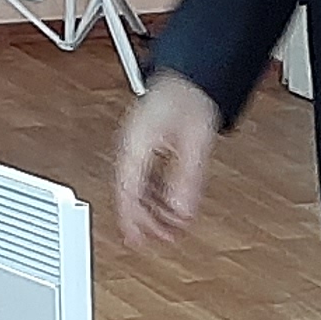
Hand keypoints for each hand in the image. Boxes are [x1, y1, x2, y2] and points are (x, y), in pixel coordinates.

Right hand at [112, 72, 218, 248]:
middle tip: (159, 239)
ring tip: (166, 228)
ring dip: (150, 209)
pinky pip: (143, 176)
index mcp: (134, 147)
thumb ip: (187, 179)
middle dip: (144, 220)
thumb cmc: (187, 101)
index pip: (126, 194)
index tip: (138, 242)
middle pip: (128, 194)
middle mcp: (129, 148)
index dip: (131, 221)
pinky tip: (166, 205)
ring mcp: (134, 146)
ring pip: (135, 187)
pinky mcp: (143, 145)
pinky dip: (154, 194)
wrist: (187, 77)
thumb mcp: (194, 145)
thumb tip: (182, 211)